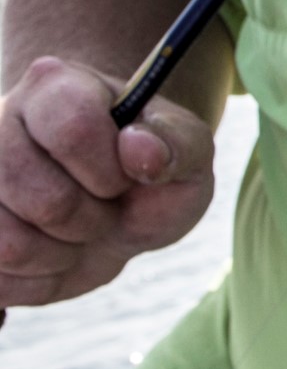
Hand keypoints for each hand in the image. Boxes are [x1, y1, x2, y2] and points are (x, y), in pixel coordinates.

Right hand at [0, 56, 215, 308]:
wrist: (111, 215)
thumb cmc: (148, 179)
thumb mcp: (187, 156)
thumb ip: (178, 144)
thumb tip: (140, 150)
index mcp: (55, 86)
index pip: (73, 129)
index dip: (109, 172)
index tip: (125, 176)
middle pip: (44, 199)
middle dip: (91, 221)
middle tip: (103, 209)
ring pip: (9, 245)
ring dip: (60, 256)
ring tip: (74, 232)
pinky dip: (36, 281)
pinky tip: (49, 254)